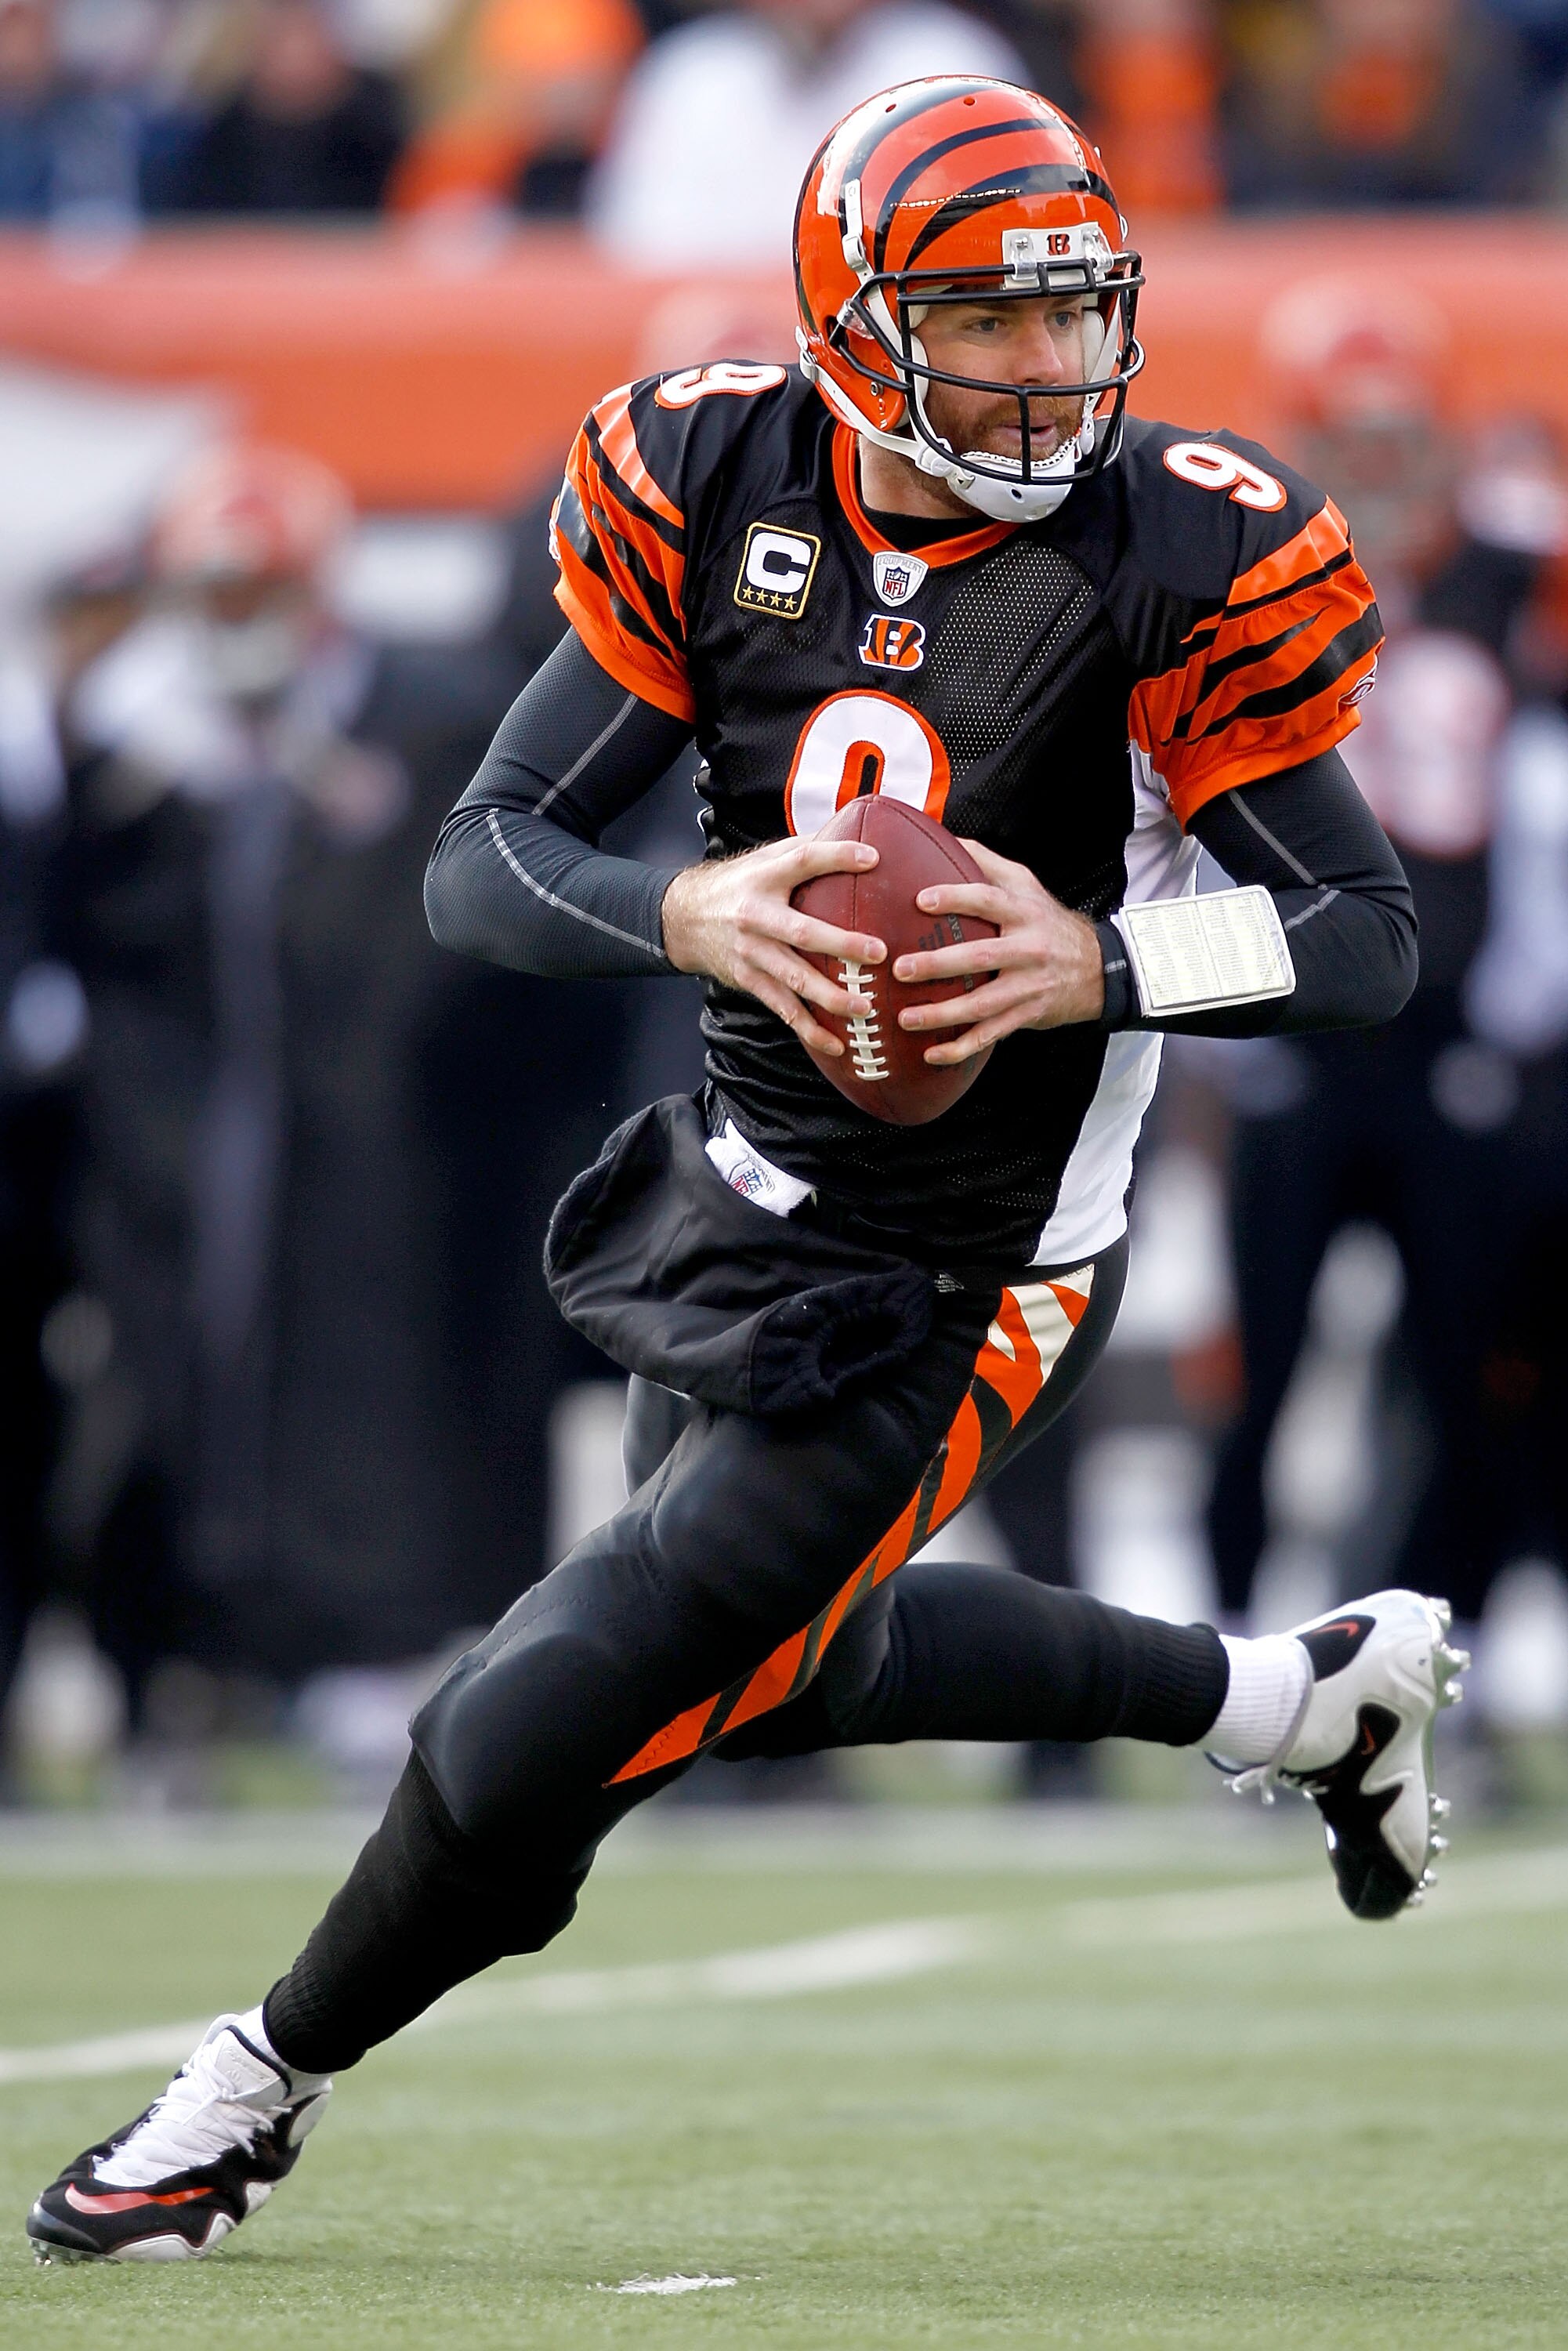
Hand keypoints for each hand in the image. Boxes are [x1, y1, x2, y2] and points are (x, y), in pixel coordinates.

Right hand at [661, 836, 885, 1059]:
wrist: (685, 919)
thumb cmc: (740, 885)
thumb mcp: (766, 860)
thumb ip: (806, 852)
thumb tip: (861, 835)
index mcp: (764, 877)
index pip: (803, 861)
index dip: (836, 857)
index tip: (873, 858)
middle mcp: (756, 916)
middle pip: (802, 931)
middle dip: (842, 944)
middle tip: (879, 953)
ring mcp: (751, 952)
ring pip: (794, 979)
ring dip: (831, 996)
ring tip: (866, 1007)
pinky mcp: (749, 980)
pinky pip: (782, 1008)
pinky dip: (809, 1028)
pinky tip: (837, 1043)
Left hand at [892, 839, 1104, 1064]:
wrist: (1097, 969)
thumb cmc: (1047, 922)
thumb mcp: (1027, 886)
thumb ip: (987, 863)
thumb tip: (944, 835)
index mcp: (1023, 913)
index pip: (988, 900)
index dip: (956, 898)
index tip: (921, 900)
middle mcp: (1028, 950)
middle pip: (980, 957)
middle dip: (938, 965)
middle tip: (900, 969)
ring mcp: (1028, 987)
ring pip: (982, 1004)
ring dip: (942, 1014)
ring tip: (905, 1017)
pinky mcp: (1026, 1016)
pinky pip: (990, 1035)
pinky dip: (961, 1048)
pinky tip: (931, 1053)